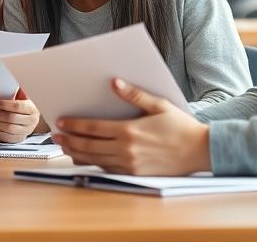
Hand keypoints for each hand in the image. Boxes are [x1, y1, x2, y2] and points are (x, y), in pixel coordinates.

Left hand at [0, 89, 39, 143]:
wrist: (29, 117)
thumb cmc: (22, 104)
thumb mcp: (21, 96)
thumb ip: (15, 91)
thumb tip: (3, 83)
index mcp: (32, 108)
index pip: (17, 106)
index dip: (4, 104)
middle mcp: (31, 121)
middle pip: (11, 119)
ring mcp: (26, 131)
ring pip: (8, 129)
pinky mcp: (19, 139)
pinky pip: (7, 138)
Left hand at [53, 78, 209, 175]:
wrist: (200, 151)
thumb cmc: (180, 126)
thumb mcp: (158, 105)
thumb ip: (134, 94)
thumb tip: (114, 82)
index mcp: (130, 131)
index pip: (93, 127)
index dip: (74, 124)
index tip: (61, 121)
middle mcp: (127, 150)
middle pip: (89, 146)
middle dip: (70, 140)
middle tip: (56, 136)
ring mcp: (130, 165)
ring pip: (96, 160)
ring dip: (77, 153)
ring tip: (65, 147)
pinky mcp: (135, 174)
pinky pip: (108, 169)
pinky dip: (93, 164)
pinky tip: (85, 158)